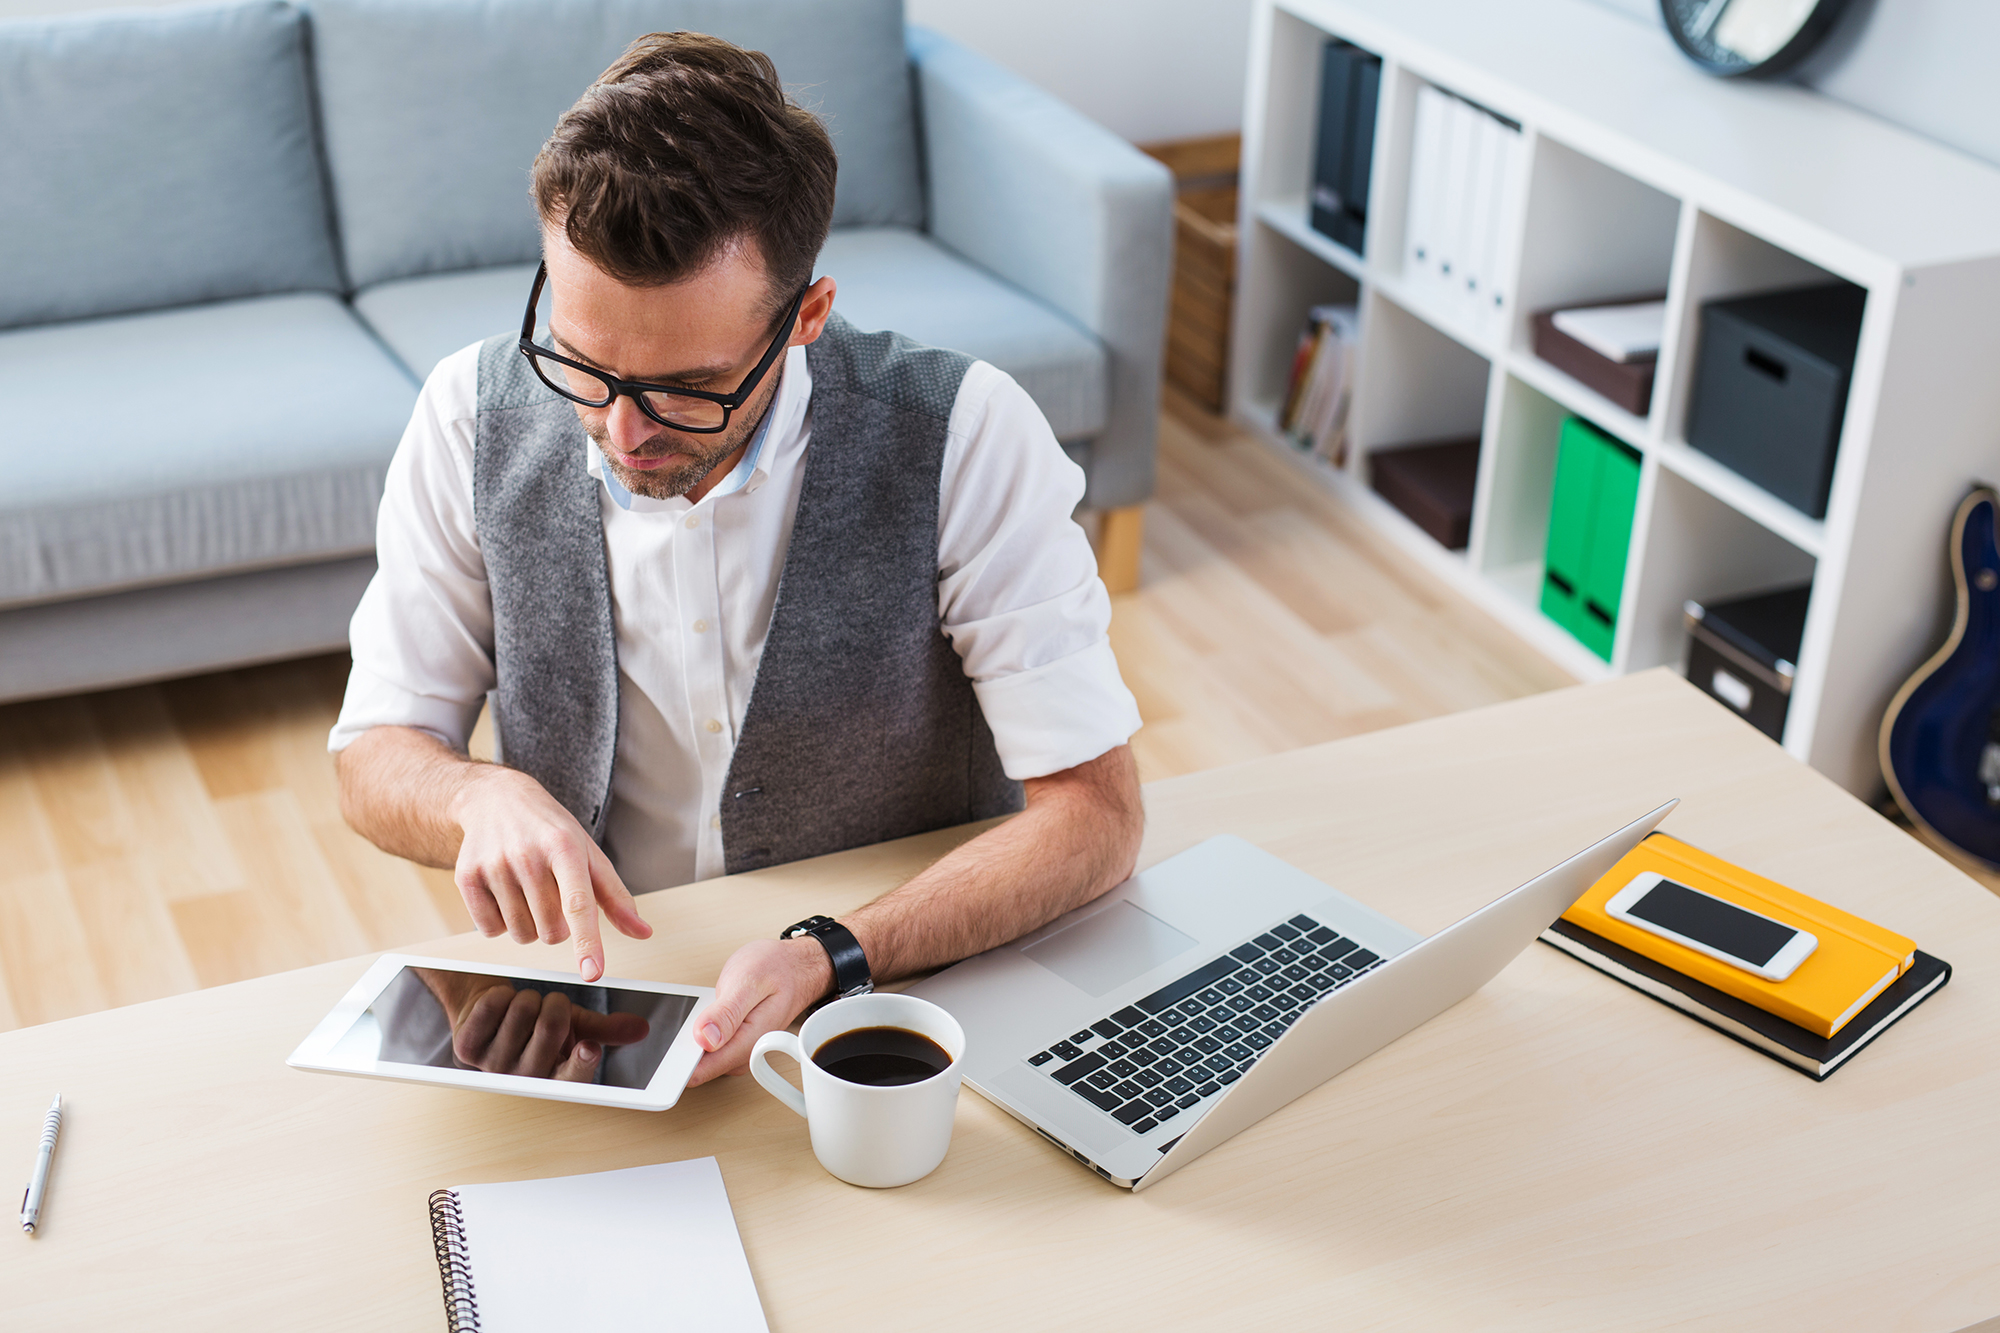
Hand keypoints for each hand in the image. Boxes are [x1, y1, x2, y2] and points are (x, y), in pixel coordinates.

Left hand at [421, 972, 650, 1080]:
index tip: (590, 1048)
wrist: (488, 1011)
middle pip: (550, 1026)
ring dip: (527, 996)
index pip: (572, 1077)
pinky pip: (494, 1004)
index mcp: (555, 1077)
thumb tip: (641, 1028)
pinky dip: (500, 993)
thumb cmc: (535, 1021)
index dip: (580, 1063)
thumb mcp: (573, 1025)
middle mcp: (525, 1078)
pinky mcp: (466, 1048)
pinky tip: (499, 1005)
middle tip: (549, 1006)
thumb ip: (606, 1028)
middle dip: (555, 1003)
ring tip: (522, 1007)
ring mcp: (493, 1066)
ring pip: (523, 1009)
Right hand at [448, 765, 652, 980]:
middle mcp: (527, 855)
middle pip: (551, 931)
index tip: (592, 972)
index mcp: (565, 847)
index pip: (579, 904)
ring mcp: (494, 865)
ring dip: (530, 926)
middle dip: (558, 926)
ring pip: (521, 935)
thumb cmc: (550, 832)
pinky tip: (504, 894)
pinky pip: (490, 930)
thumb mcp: (588, 854)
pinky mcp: (466, 877)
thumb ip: (615, 897)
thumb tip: (643, 932)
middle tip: (552, 895)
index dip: (587, 942)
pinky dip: (501, 923)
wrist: (496, 799)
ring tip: (528, 893)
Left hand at [684, 938, 832, 1085]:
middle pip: (699, 1068)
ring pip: (702, 1059)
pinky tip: (702, 1015)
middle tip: (684, 1019)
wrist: (797, 967)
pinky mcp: (735, 1044)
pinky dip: (698, 1033)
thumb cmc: (778, 969)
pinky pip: (708, 1048)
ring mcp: (741, 1051)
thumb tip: (704, 1038)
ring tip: (695, 1012)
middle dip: (682, 1050)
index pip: (704, 1069)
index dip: (679, 1062)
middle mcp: (746, 1053)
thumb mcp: (750, 980)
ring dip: (689, 1041)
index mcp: (750, 1041)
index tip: (666, 1048)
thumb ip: (727, 1012)